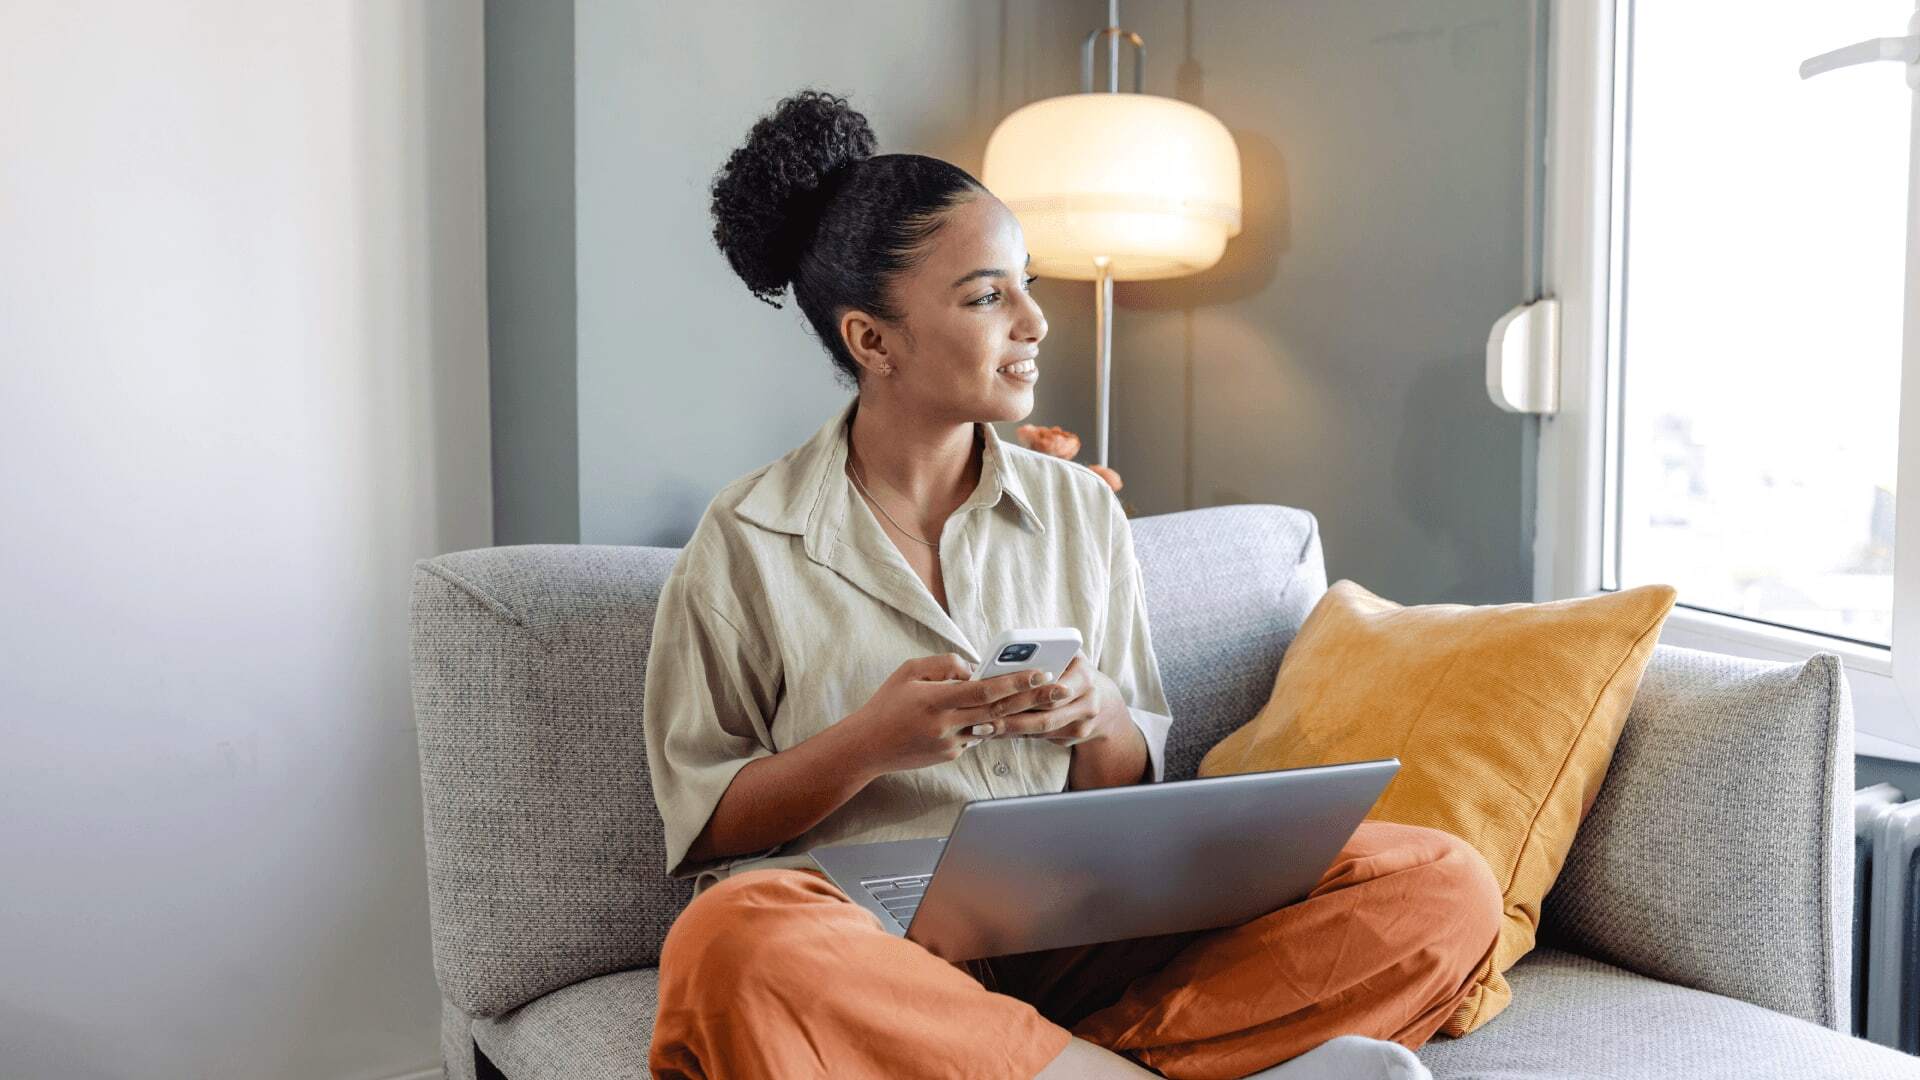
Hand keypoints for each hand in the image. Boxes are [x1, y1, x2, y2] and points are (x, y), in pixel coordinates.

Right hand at [841, 653, 1063, 775]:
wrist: (868, 746)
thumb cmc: (887, 703)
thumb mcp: (909, 671)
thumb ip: (944, 664)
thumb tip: (974, 667)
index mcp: (937, 700)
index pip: (985, 690)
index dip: (1015, 682)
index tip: (1040, 672)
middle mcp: (947, 725)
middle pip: (999, 711)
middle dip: (1031, 698)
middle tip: (1058, 688)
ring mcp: (951, 744)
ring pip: (991, 726)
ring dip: (1017, 714)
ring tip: (1043, 700)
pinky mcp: (951, 756)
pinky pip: (976, 736)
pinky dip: (988, 724)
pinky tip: (1003, 714)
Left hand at [983, 652, 1126, 748]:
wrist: (1104, 703)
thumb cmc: (1074, 672)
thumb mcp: (1068, 657)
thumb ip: (1047, 654)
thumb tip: (1009, 658)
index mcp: (1085, 677)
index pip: (1053, 689)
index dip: (1027, 694)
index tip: (1000, 695)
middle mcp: (1089, 703)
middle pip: (1045, 715)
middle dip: (1011, 717)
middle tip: (981, 720)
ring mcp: (1083, 725)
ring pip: (1040, 730)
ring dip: (1009, 730)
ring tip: (981, 729)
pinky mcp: (1072, 738)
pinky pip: (1040, 737)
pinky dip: (1016, 735)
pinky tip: (994, 733)